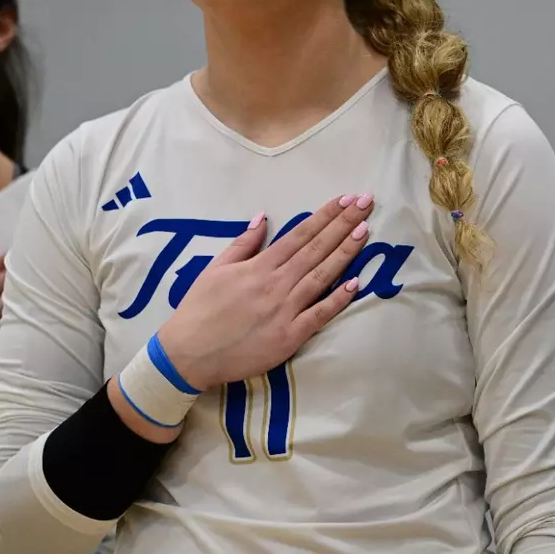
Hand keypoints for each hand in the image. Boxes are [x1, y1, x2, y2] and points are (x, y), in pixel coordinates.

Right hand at [157, 194, 374, 391]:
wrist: (189, 354)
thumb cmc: (199, 309)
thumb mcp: (215, 268)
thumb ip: (243, 243)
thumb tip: (263, 217)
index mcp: (259, 266)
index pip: (299, 235)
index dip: (325, 216)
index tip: (345, 199)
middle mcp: (276, 284)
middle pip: (316, 249)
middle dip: (343, 224)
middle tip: (366, 203)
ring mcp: (285, 311)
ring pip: (322, 276)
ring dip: (345, 253)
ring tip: (365, 231)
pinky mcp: (290, 337)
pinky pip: (319, 315)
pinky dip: (338, 299)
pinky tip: (356, 283)